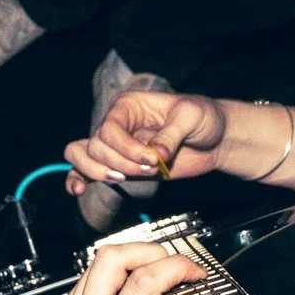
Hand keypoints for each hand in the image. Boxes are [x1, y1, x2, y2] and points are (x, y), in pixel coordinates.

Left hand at [46, 238, 204, 294]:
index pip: (142, 281)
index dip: (175, 267)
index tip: (194, 272)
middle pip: (108, 258)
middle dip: (147, 251)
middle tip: (173, 263)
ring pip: (93, 269)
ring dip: (128, 265)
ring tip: (158, 277)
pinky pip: (84, 291)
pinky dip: (111, 284)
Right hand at [65, 91, 227, 191]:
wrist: (216, 139)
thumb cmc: (204, 117)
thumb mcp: (191, 117)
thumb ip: (170, 136)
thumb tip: (155, 155)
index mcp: (128, 105)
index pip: (108, 129)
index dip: (126, 148)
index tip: (152, 158)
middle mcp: (118, 125)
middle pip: (95, 146)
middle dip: (121, 163)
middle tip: (150, 168)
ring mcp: (119, 147)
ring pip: (86, 158)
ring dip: (104, 173)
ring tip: (127, 177)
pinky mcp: (123, 166)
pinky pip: (89, 171)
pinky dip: (79, 179)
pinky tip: (78, 189)